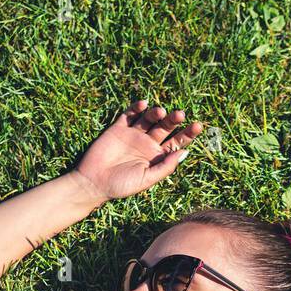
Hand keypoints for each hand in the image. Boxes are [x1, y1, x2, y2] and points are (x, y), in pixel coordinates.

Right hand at [70, 99, 203, 201]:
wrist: (93, 183)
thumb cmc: (121, 186)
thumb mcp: (147, 179)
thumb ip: (165, 167)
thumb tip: (185, 152)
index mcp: (157, 157)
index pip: (177, 142)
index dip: (188, 134)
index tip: (198, 126)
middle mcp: (147, 144)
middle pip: (166, 127)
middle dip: (174, 120)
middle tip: (180, 114)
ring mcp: (133, 135)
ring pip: (150, 118)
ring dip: (157, 113)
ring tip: (160, 112)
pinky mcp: (118, 128)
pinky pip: (130, 114)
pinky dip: (137, 107)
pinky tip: (144, 104)